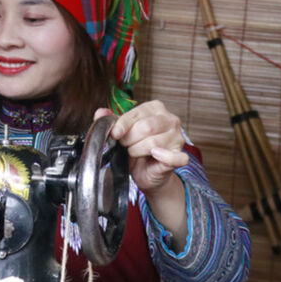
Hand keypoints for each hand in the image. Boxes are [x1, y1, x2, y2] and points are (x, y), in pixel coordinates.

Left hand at [95, 100, 189, 247]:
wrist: (145, 172)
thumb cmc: (135, 149)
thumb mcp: (122, 133)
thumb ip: (112, 121)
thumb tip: (100, 113)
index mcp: (155, 108)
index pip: (136, 113)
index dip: (122, 125)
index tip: (114, 134)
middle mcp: (170, 119)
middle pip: (146, 127)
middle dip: (129, 139)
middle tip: (125, 146)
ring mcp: (177, 137)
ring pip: (154, 143)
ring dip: (138, 151)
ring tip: (134, 153)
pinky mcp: (180, 156)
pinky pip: (175, 157)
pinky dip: (164, 157)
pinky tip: (155, 156)